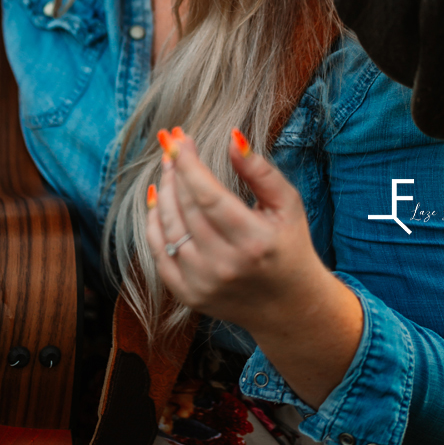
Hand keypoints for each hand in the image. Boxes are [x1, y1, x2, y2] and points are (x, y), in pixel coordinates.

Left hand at [146, 127, 362, 408]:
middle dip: (175, 170)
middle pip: (186, 208)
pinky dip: (154, 224)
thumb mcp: (287, 204)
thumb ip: (260, 171)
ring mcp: (203, 284)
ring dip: (163, 192)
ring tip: (167, 167)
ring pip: (169, 228)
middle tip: (171, 145)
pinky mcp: (188, 295)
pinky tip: (157, 200)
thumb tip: (232, 138)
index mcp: (253, 241)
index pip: (208, 195)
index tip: (178, 138)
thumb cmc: (290, 246)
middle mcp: (225, 265)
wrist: (289, 306)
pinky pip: (158, 253)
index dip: (188, 163)